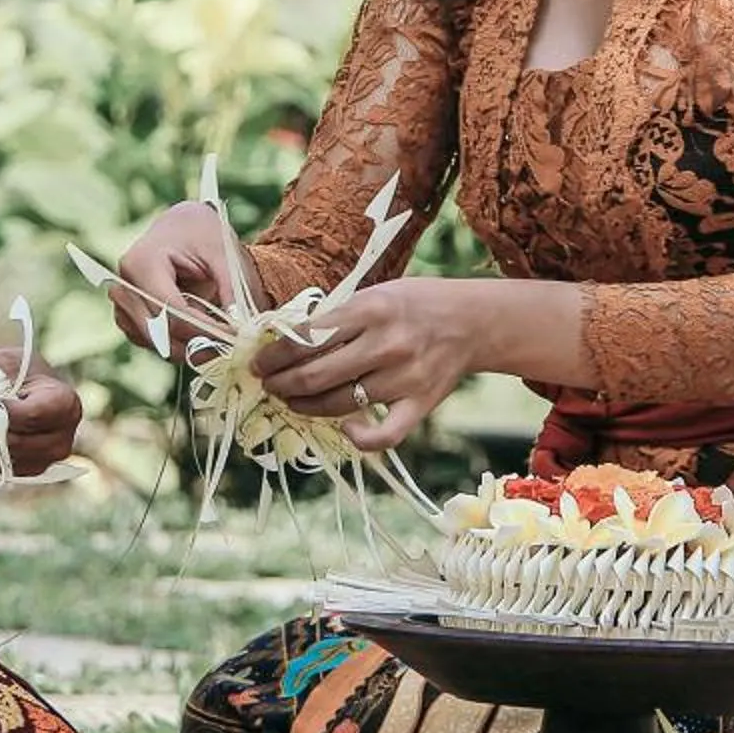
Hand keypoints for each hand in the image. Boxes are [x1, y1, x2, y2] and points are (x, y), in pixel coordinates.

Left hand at [0, 345, 83, 480]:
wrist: (30, 387)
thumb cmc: (19, 371)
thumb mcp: (2, 363)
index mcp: (65, 402)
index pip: (30, 416)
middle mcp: (64, 435)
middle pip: (16, 441)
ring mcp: (50, 457)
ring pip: (6, 459)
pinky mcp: (34, 469)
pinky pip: (3, 469)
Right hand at [112, 200, 244, 347]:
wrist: (181, 227)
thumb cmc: (201, 236)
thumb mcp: (223, 254)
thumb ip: (231, 288)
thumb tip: (237, 327)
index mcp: (143, 262)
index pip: (171, 310)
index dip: (202, 329)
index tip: (232, 336)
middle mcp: (124, 284)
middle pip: (159, 332)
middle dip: (196, 344)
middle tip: (229, 346)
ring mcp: (121, 302)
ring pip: (154, 342)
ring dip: (186, 347)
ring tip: (217, 338)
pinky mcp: (126, 316)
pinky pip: (150, 342)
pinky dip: (175, 344)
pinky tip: (198, 333)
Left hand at [255, 276, 482, 453]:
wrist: (473, 321)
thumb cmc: (416, 304)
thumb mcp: (375, 293)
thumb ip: (337, 317)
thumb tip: (284, 341)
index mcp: (370, 309)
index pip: (306, 339)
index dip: (274, 356)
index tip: (260, 363)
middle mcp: (385, 344)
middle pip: (315, 375)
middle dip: (281, 384)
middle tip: (269, 385)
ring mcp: (404, 378)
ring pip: (339, 404)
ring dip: (305, 407)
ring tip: (291, 401)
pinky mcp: (420, 404)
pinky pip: (385, 436)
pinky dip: (360, 439)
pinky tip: (346, 431)